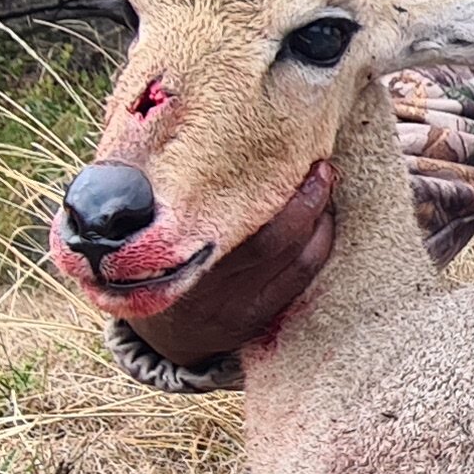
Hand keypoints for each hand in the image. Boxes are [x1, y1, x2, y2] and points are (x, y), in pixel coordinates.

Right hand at [129, 162, 337, 366]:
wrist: (165, 337)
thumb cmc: (157, 265)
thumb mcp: (149, 233)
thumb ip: (167, 197)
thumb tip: (190, 136)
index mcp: (171, 254)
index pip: (223, 214)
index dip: (260, 183)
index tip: (278, 149)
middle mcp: (206, 284)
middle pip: (270, 238)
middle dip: (304, 199)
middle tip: (320, 166)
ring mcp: (235, 306)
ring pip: (293, 258)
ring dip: (319, 219)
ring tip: (324, 187)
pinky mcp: (257, 318)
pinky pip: (300, 278)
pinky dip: (320, 244)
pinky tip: (324, 222)